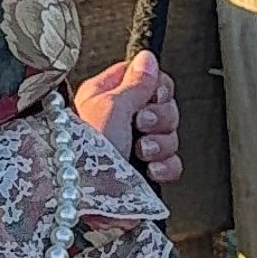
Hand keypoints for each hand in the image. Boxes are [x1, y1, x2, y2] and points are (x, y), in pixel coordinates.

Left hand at [73, 50, 180, 187]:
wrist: (84, 200)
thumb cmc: (85, 151)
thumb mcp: (111, 106)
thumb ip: (135, 82)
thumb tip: (147, 57)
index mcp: (106, 95)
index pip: (145, 76)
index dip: (156, 85)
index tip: (151, 95)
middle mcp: (120, 119)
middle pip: (163, 105)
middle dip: (160, 117)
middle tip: (142, 125)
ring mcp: (133, 147)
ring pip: (170, 134)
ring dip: (160, 143)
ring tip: (141, 151)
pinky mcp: (145, 173)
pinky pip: (172, 162)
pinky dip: (165, 166)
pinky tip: (150, 169)